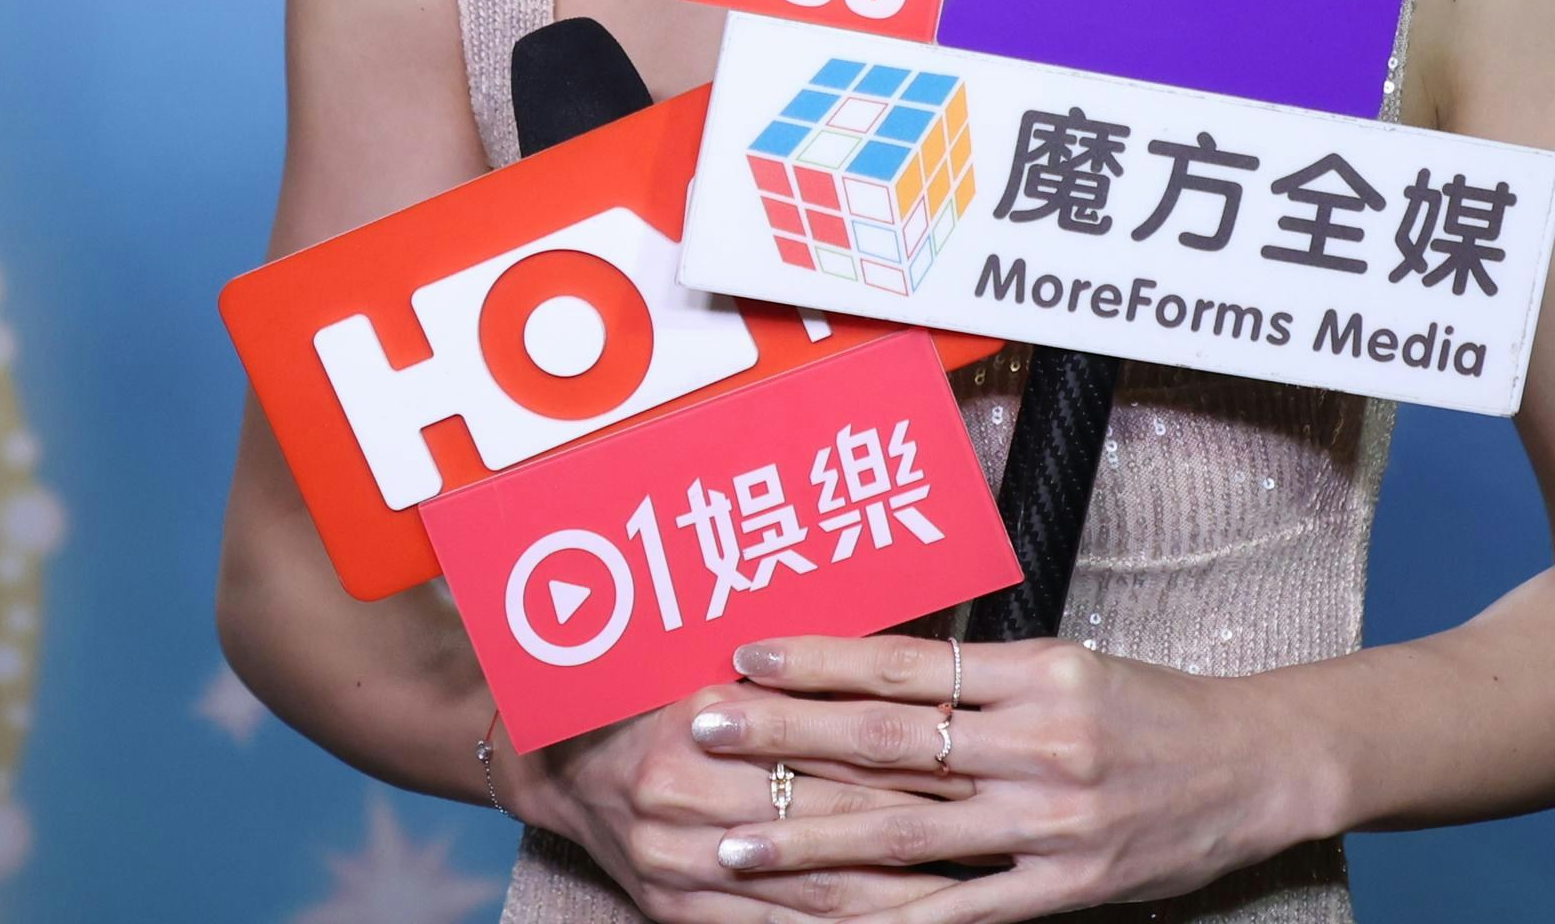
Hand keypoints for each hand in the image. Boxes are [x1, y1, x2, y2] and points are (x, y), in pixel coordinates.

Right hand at [504, 687, 975, 921]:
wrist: (560, 763)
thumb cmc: (655, 697)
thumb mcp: (724, 666)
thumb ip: (806, 672)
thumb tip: (916, 656)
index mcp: (709, 715)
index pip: (834, 741)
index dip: (912, 751)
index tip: (977, 754)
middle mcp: (690, 789)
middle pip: (832, 814)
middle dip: (921, 821)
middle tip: (994, 819)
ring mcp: (680, 861)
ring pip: (815, 886)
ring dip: (900, 891)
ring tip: (971, 884)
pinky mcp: (677, 914)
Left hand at [692, 635, 1333, 919]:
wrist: (1253, 767)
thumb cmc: (1149, 708)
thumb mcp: (1066, 666)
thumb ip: (976, 678)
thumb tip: (866, 675)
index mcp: (1036, 673)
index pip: (904, 663)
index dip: (818, 659)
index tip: (744, 656)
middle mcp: (1039, 743)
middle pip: (887, 741)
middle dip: (785, 739)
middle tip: (703, 732)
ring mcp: (1050, 824)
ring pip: (906, 834)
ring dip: (808, 841)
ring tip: (732, 847)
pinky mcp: (1065, 889)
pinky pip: (958, 910)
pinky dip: (885, 918)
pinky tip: (822, 920)